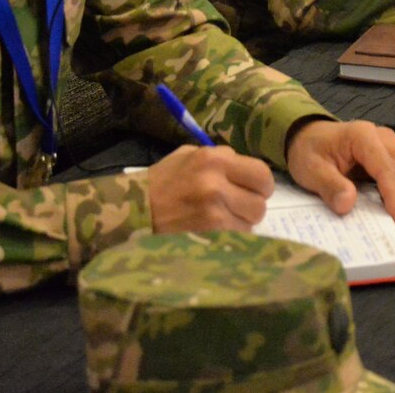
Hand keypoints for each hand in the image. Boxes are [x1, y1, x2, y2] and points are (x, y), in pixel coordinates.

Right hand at [145, 143, 273, 231]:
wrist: (133, 210)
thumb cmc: (161, 182)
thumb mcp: (188, 157)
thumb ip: (219, 158)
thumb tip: (244, 167)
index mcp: (214, 158)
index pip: (262, 174)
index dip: (260, 186)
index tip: (252, 191)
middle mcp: (217, 183)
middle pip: (260, 203)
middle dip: (250, 207)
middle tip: (235, 208)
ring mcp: (213, 212)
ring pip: (250, 223)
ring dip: (239, 224)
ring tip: (219, 221)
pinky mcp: (207, 235)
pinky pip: (235, 238)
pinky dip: (227, 236)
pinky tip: (210, 232)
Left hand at [285, 119, 394, 225]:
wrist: (308, 137)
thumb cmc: (309, 151)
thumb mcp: (310, 169)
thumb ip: (329, 186)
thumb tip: (348, 205)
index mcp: (363, 136)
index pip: (387, 168)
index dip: (394, 195)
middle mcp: (383, 139)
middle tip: (394, 221)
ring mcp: (390, 147)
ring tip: (391, 216)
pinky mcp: (390, 157)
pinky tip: (386, 208)